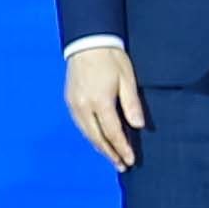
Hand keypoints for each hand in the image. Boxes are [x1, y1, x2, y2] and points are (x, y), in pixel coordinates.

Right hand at [63, 39, 143, 171]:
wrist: (88, 42)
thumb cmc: (111, 58)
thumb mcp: (127, 79)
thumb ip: (132, 104)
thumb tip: (138, 126)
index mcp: (100, 101)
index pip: (112, 132)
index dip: (122, 148)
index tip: (131, 160)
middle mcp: (83, 106)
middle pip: (97, 138)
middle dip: (110, 153)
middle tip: (122, 165)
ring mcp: (74, 104)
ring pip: (87, 133)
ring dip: (100, 147)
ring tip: (112, 157)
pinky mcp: (70, 101)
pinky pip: (80, 125)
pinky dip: (91, 136)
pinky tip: (99, 140)